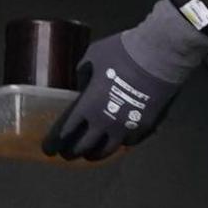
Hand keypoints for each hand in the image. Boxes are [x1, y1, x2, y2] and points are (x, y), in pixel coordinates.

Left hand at [42, 0, 207, 161]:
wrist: (158, 56)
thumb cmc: (122, 53)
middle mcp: (104, 123)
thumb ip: (83, 74)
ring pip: (107, 151)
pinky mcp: (145, 127)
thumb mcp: (92, 57)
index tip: (48, 149)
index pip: (65, 132)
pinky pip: (128, 143)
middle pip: (83, 147)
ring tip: (91, 155)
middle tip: (68, 154)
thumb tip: (82, 85)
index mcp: (87, 106)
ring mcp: (126, 128)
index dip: (54, 143)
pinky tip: (119, 140)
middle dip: (72, 152)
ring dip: (95, 154)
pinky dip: (120, 143)